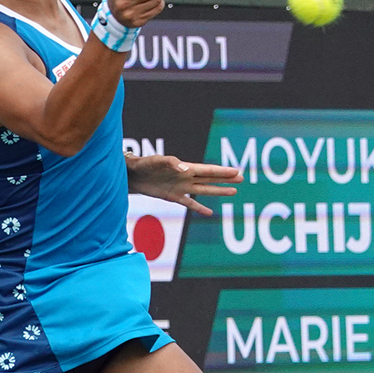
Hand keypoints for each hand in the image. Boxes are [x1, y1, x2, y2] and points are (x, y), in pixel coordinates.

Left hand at [126, 153, 242, 215]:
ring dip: (218, 191)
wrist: (132, 175)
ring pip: (204, 190)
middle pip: (210, 179)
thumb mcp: (157, 161)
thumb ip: (172, 163)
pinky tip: (209, 213)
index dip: (222, 171)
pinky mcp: (173, 197)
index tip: (236, 171)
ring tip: (233, 191)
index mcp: (185, 167)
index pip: (208, 170)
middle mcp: (186, 177)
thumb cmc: (144, 164)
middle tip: (241, 178)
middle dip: (225, 179)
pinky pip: (190, 204)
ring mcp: (181, 188)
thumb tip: (186, 169)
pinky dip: (199, 208)